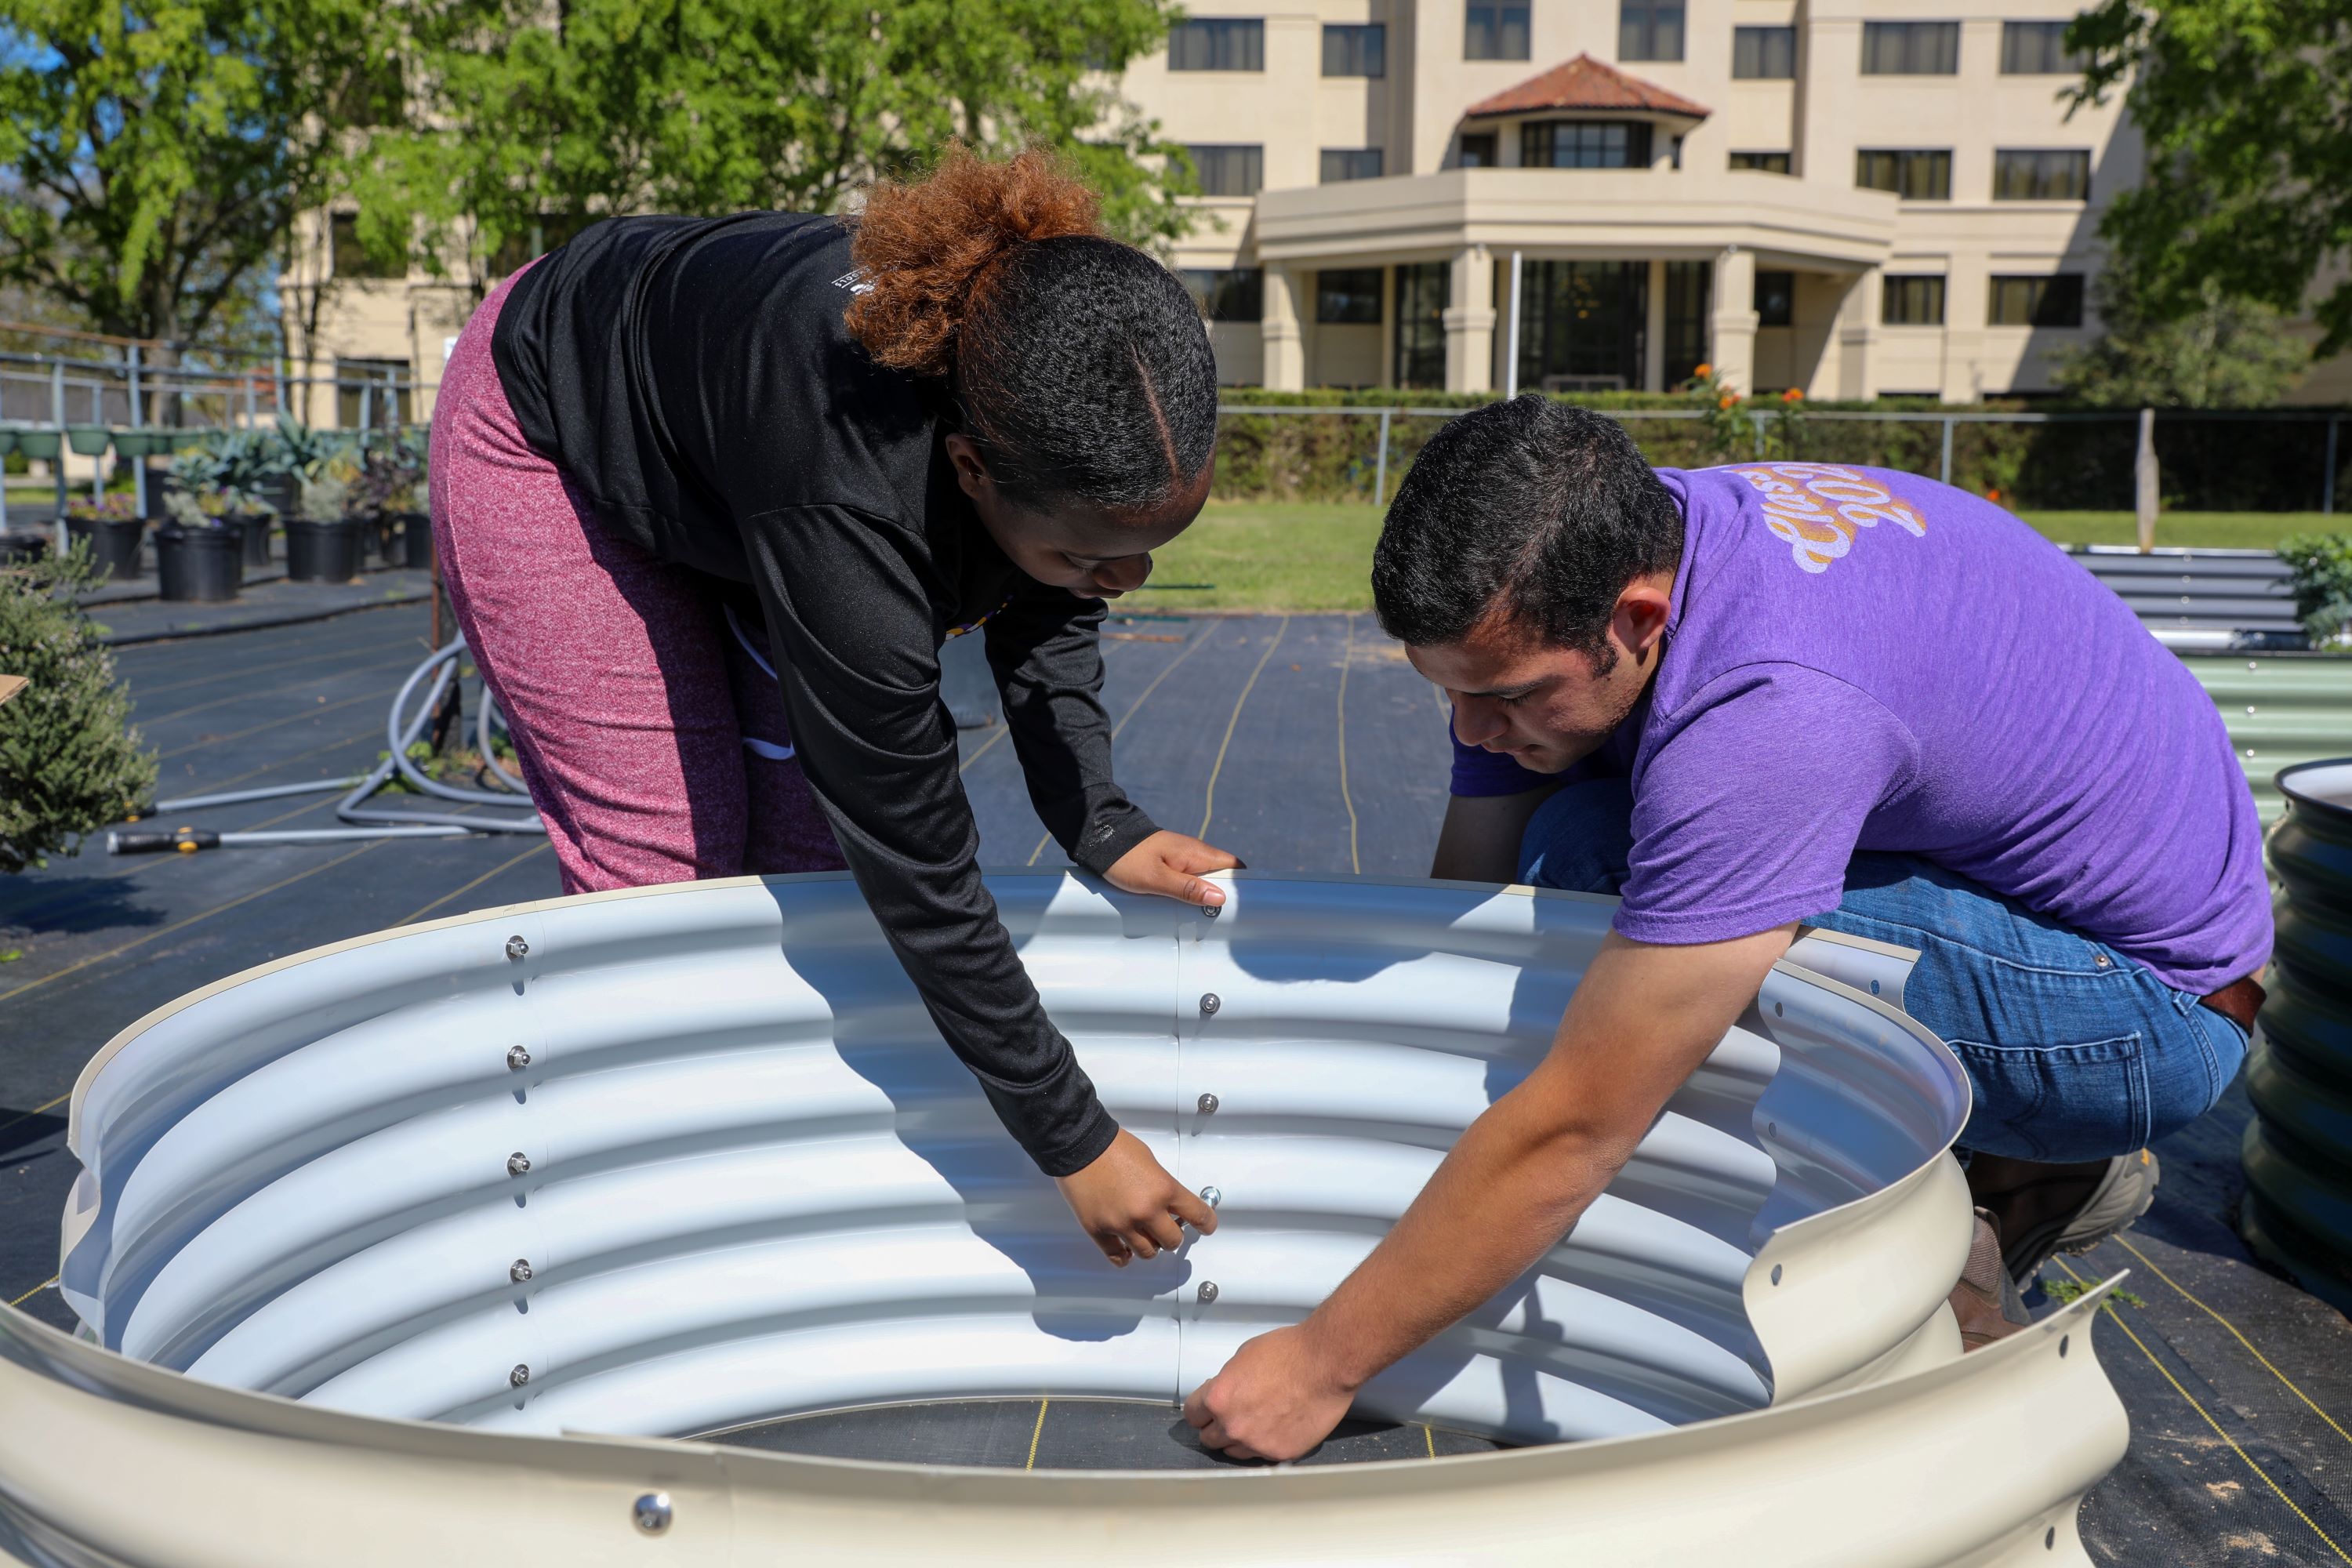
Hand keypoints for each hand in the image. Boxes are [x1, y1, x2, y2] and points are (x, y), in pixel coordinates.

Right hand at [1054, 1128, 1217, 1265]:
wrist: (1079, 1144)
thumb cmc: (1113, 1146)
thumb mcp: (1150, 1161)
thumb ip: (1162, 1186)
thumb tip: (1168, 1204)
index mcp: (1164, 1189)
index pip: (1198, 1215)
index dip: (1206, 1223)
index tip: (1206, 1226)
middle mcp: (1146, 1211)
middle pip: (1173, 1241)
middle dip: (1173, 1235)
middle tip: (1167, 1228)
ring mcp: (1121, 1224)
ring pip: (1148, 1253)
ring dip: (1150, 1245)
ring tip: (1144, 1235)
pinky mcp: (1099, 1230)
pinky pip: (1118, 1257)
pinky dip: (1125, 1256)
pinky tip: (1127, 1249)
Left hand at [1104, 830, 1242, 909]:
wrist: (1104, 840)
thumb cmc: (1128, 859)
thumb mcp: (1157, 879)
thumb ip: (1188, 889)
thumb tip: (1219, 898)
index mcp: (1197, 853)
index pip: (1234, 866)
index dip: (1242, 884)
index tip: (1242, 905)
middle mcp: (1195, 852)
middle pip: (1223, 874)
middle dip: (1224, 894)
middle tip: (1220, 917)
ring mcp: (1184, 856)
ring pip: (1206, 876)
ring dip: (1207, 893)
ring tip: (1205, 915)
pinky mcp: (1172, 861)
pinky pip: (1191, 876)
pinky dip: (1193, 890)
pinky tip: (1187, 904)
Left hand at [1183, 1323, 1356, 1462]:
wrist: (1325, 1364)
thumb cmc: (1290, 1353)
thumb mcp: (1243, 1357)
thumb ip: (1228, 1382)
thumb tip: (1226, 1394)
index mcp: (1219, 1398)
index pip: (1193, 1415)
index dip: (1200, 1410)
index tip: (1205, 1410)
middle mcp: (1233, 1425)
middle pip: (1209, 1439)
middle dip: (1217, 1426)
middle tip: (1232, 1416)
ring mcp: (1256, 1443)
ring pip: (1233, 1452)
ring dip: (1238, 1440)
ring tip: (1255, 1423)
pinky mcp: (1280, 1453)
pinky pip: (1261, 1456)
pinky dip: (1264, 1445)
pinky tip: (1274, 1428)